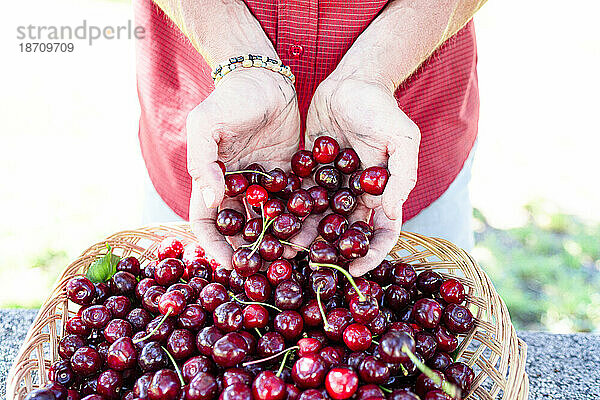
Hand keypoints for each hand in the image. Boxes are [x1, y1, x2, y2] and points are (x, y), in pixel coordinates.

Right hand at [187, 68, 299, 266]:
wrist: (263, 76)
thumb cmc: (228, 99)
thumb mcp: (204, 125)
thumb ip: (202, 162)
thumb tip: (213, 201)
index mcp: (212, 180)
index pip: (208, 222)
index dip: (216, 246)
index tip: (233, 265)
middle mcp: (238, 186)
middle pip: (243, 227)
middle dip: (256, 248)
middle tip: (272, 265)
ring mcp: (264, 181)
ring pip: (272, 217)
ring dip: (283, 236)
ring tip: (299, 250)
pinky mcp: (289, 171)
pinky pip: (295, 198)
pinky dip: (303, 214)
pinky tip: (317, 227)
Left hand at [305, 76, 420, 275]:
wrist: (350, 81)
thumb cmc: (381, 108)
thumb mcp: (402, 137)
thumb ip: (402, 175)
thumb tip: (393, 213)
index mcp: (382, 192)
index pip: (382, 232)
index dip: (373, 253)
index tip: (356, 270)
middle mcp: (356, 194)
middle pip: (344, 231)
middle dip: (330, 249)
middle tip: (310, 262)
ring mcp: (332, 185)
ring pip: (318, 218)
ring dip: (304, 234)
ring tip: (285, 246)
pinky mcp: (309, 172)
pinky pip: (299, 196)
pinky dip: (288, 210)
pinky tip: (272, 220)